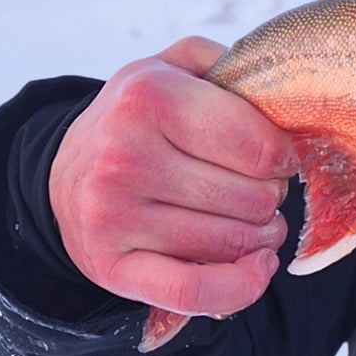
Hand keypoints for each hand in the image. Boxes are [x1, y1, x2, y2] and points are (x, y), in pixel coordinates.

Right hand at [49, 36, 298, 315]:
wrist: (67, 173)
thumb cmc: (143, 118)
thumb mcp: (178, 67)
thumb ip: (233, 64)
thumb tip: (288, 92)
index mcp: (148, 98)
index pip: (261, 147)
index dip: (285, 157)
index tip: (276, 157)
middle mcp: (124, 157)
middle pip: (254, 198)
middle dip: (271, 196)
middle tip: (256, 187)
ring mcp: (112, 216)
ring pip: (234, 242)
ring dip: (261, 236)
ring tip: (251, 218)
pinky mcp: (110, 268)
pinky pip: (196, 292)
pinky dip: (241, 286)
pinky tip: (258, 267)